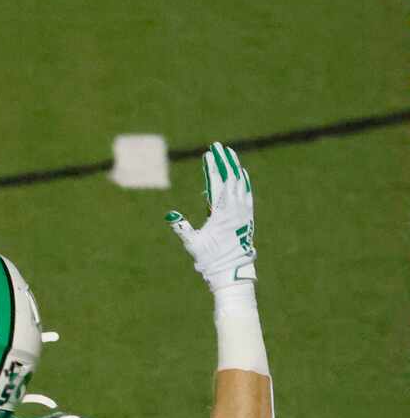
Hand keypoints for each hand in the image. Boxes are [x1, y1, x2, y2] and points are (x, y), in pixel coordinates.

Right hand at [167, 143, 256, 289]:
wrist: (232, 271)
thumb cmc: (210, 259)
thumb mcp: (193, 244)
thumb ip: (182, 228)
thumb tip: (170, 215)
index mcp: (222, 212)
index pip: (217, 183)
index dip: (212, 167)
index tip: (208, 153)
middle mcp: (235, 208)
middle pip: (231, 177)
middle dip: (224, 160)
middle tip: (218, 146)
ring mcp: (243, 211)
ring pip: (240, 182)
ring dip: (234, 166)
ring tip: (229, 153)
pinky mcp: (247, 215)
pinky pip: (247, 192)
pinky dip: (243, 180)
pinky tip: (241, 173)